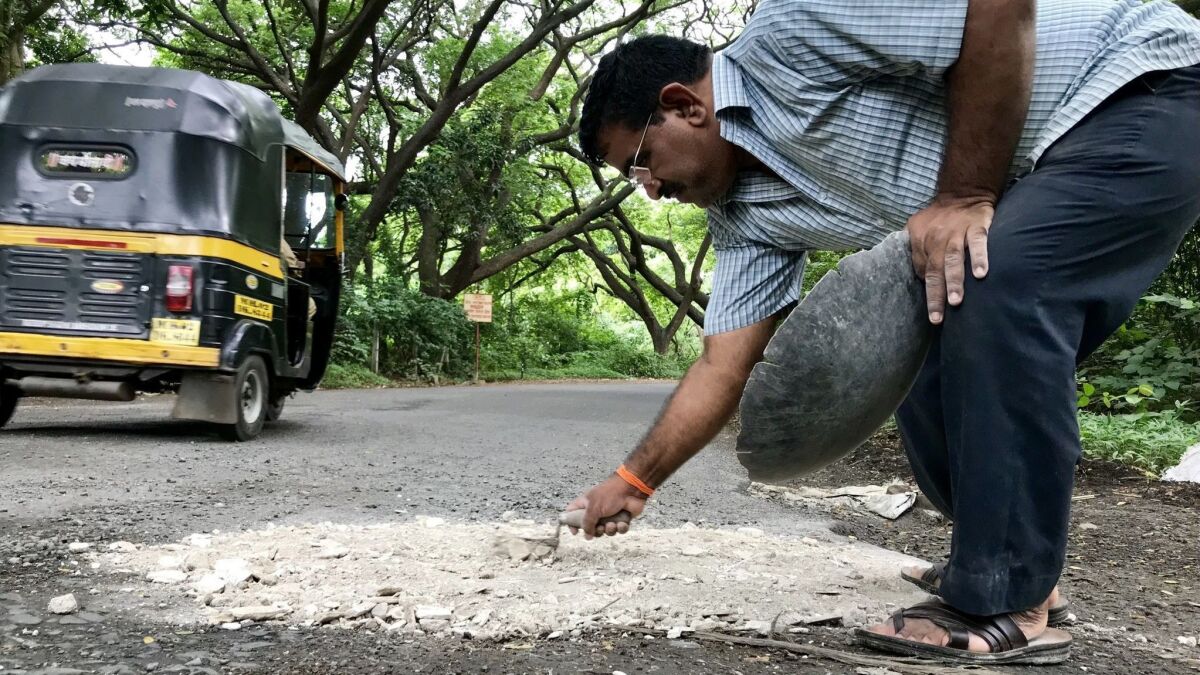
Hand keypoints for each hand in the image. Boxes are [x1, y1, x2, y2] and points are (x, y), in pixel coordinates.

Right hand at [565, 474, 646, 539]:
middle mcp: (596, 510)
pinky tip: (622, 522)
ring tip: (612, 523)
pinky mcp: (621, 519)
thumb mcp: (593, 508)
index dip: (572, 523)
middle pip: (591, 528)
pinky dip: (621, 528)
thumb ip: (586, 523)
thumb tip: (586, 536)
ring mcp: (609, 515)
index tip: (576, 532)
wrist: (631, 489)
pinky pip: (619, 530)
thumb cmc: (610, 494)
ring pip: (606, 531)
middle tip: (600, 527)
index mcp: (586, 504)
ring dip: (609, 530)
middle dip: (597, 531)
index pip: (572, 514)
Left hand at [905, 196, 993, 323]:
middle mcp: (937, 238)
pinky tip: (981, 274)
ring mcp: (957, 232)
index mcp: (921, 241)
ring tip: (956, 301)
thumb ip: (918, 252)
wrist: (963, 193)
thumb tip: (921, 277)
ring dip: (954, 281)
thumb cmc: (939, 217)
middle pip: (934, 270)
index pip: (921, 270)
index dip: (927, 290)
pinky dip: (979, 257)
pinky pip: (978, 243)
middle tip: (937, 317)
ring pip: (953, 259)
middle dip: (936, 295)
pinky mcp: (977, 226)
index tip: (932, 313)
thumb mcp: (918, 229)